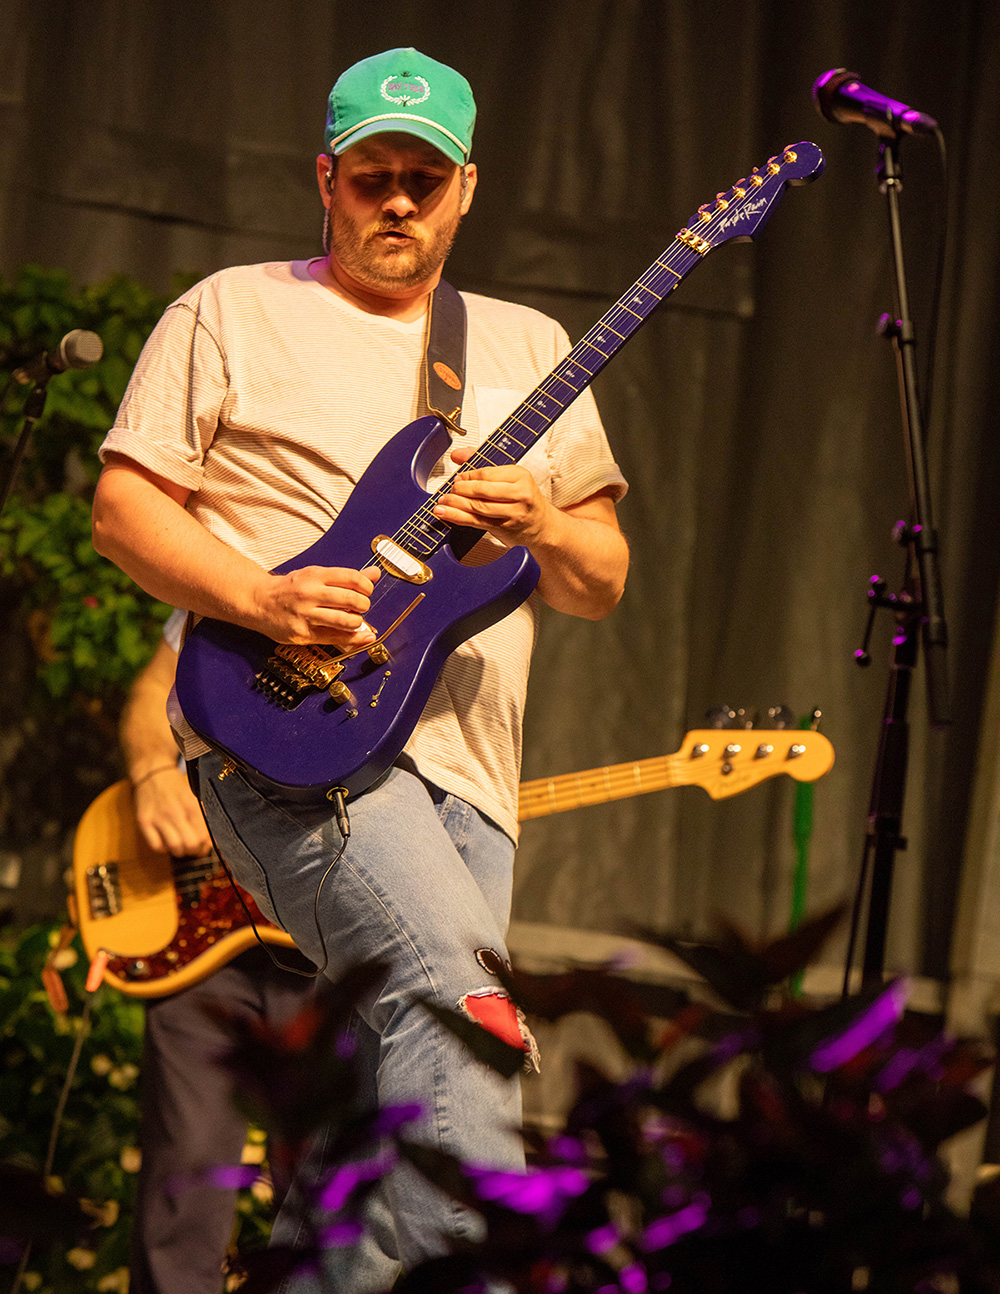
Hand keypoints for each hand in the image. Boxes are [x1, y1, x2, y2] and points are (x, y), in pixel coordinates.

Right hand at [135, 766, 212, 857]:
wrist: (153, 773)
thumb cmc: (176, 787)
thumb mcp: (194, 797)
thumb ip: (202, 818)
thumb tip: (208, 844)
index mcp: (191, 805)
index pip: (203, 835)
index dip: (205, 845)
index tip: (203, 845)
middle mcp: (175, 811)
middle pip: (190, 844)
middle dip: (194, 850)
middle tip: (192, 846)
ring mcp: (158, 817)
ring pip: (174, 847)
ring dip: (179, 851)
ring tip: (179, 844)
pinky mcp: (144, 821)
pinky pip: (156, 845)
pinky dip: (163, 848)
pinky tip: (165, 840)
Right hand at [251, 564, 380, 645]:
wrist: (258, 601)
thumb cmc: (290, 588)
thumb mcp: (315, 575)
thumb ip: (345, 577)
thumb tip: (374, 574)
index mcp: (315, 575)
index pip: (352, 578)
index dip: (367, 586)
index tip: (367, 591)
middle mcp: (310, 593)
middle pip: (352, 600)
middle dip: (364, 606)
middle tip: (362, 607)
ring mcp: (305, 614)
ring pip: (346, 621)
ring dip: (358, 623)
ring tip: (355, 620)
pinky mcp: (302, 633)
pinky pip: (334, 638)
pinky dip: (353, 639)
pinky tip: (361, 637)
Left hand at [431, 449, 552, 547]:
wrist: (543, 527)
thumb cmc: (525, 500)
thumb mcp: (510, 478)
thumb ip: (482, 462)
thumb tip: (457, 454)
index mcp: (521, 476)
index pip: (487, 473)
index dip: (468, 476)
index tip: (458, 477)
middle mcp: (520, 494)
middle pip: (482, 490)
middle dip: (460, 490)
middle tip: (450, 490)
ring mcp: (514, 513)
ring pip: (479, 507)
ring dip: (456, 504)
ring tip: (443, 502)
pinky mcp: (505, 528)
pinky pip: (477, 522)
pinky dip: (459, 518)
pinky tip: (447, 514)